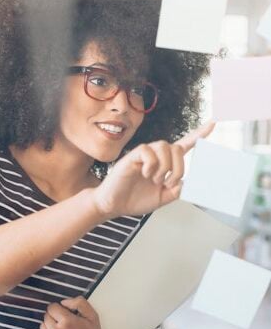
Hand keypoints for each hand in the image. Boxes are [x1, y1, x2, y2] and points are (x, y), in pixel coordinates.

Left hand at [33, 296, 111, 328]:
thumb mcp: (92, 315)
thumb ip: (79, 302)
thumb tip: (63, 302)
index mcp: (67, 321)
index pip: (51, 307)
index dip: (58, 309)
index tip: (62, 314)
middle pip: (46, 317)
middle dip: (54, 319)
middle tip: (63, 325)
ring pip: (42, 327)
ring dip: (49, 328)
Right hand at [92, 121, 214, 218]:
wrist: (114, 205)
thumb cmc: (134, 199)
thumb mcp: (162, 198)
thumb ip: (177, 190)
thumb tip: (186, 181)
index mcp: (164, 164)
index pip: (184, 145)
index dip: (199, 134)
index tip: (213, 124)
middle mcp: (155, 156)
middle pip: (177, 147)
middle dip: (179, 168)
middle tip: (168, 183)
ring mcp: (143, 155)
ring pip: (164, 147)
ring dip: (164, 167)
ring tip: (154, 179)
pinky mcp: (132, 156)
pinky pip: (148, 151)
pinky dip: (150, 165)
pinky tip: (144, 173)